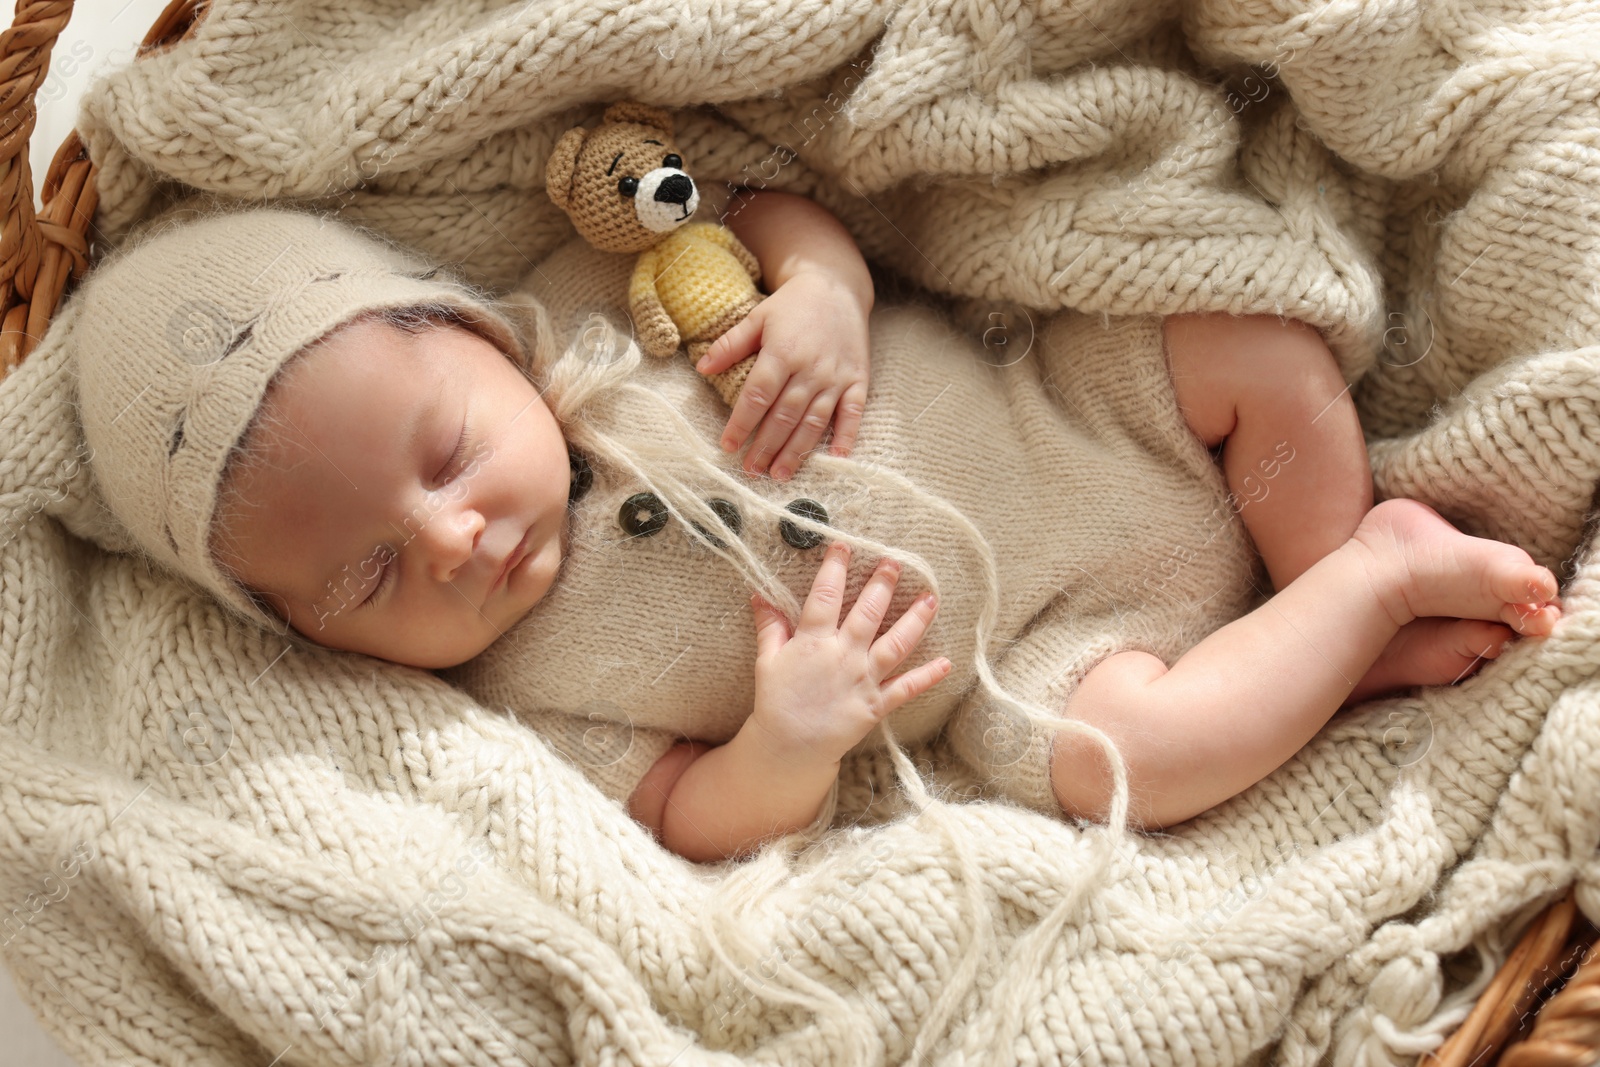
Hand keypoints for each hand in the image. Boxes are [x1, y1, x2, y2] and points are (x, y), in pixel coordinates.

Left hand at [695, 270, 869, 480]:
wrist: (837, 286)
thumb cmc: (792, 305)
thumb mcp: (757, 317)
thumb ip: (730, 344)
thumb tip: (701, 367)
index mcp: (782, 353)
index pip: (757, 396)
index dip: (741, 423)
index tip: (727, 446)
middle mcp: (810, 369)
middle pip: (784, 416)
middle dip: (766, 446)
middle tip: (751, 470)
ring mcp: (836, 377)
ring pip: (814, 421)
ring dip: (797, 451)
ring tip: (779, 474)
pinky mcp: (858, 380)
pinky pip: (853, 413)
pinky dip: (846, 436)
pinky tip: (835, 458)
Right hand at [746, 542, 950, 768]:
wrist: (789, 748)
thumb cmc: (776, 702)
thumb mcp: (767, 661)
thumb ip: (770, 627)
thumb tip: (760, 596)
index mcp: (814, 642)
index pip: (825, 596)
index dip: (835, 568)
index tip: (844, 547)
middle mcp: (843, 656)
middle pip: (868, 612)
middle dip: (883, 584)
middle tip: (896, 562)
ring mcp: (863, 679)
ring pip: (895, 644)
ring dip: (915, 620)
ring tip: (931, 598)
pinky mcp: (876, 704)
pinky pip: (906, 688)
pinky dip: (927, 676)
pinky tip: (946, 662)